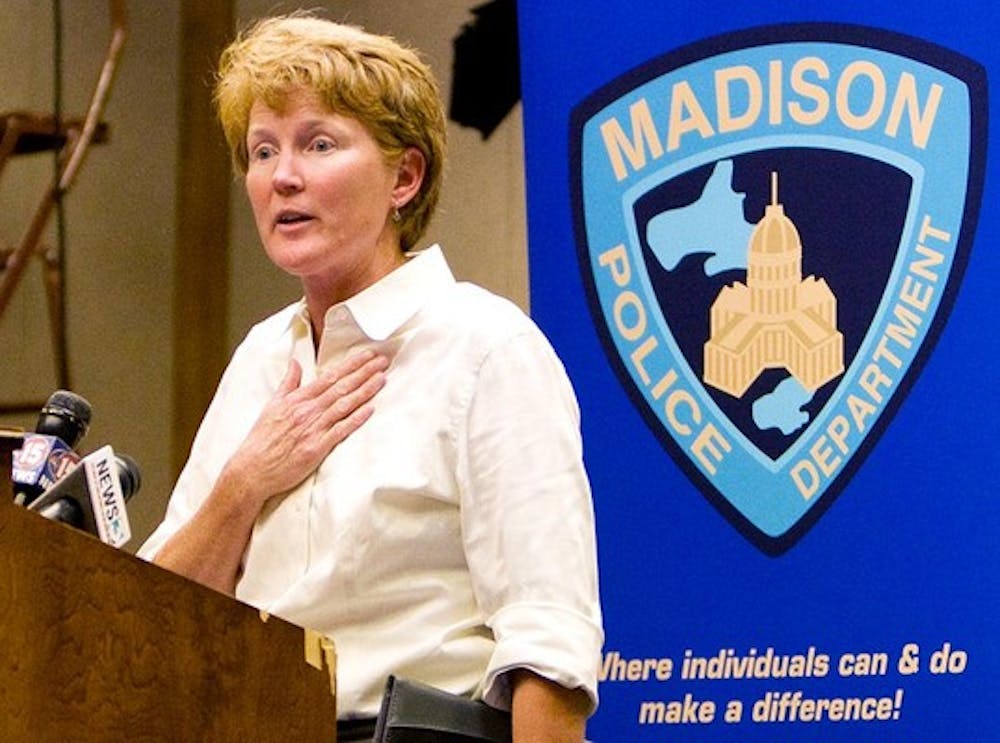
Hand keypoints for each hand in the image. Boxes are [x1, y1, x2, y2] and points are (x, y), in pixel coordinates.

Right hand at [222, 349, 387, 505]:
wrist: (252, 468)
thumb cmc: (262, 438)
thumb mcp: (272, 404)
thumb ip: (288, 383)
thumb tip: (294, 362)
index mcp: (298, 399)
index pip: (329, 376)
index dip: (351, 364)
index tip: (367, 355)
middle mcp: (307, 411)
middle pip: (341, 387)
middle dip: (363, 372)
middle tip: (382, 361)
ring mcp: (313, 429)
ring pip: (344, 405)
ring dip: (364, 391)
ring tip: (381, 379)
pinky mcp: (317, 448)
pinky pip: (340, 430)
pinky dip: (356, 419)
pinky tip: (370, 409)